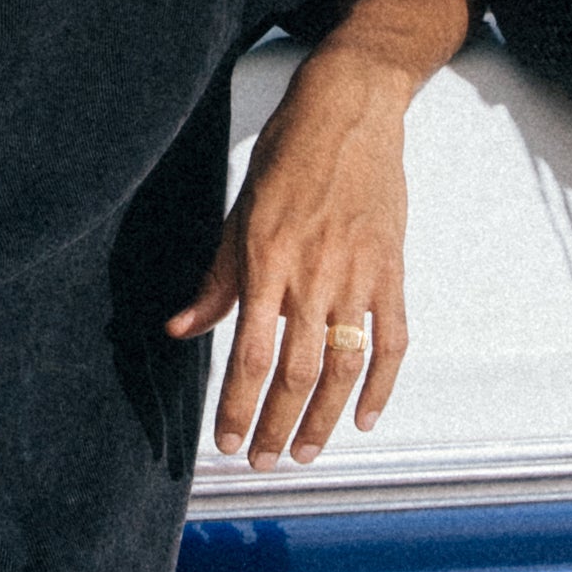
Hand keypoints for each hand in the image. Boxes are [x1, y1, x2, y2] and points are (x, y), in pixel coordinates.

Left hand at [168, 52, 415, 468]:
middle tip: (261, 460)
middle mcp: (312, 275)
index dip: (236, 406)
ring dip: (324, 419)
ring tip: (304, 452)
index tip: (225, 442)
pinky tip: (365, 418)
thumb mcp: (239, 215)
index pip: (249, 355)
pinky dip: (381, 386)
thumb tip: (180, 330)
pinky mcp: (391, 270)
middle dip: (275, 426)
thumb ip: (216, 280)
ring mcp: (358, 275)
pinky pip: (390, 341)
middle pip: (296, 374)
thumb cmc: (288, 157)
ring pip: (343, 367)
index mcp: (266, 261)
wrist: (350, 111)